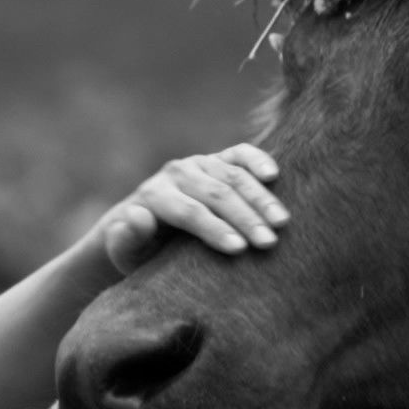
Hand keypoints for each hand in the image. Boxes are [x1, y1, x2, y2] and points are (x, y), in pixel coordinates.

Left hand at [94, 145, 285, 274]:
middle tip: (268, 243)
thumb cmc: (141, 251)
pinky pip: (240, 154)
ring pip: (232, 176)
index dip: (214, 229)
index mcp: (154, 196)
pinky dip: (257, 160)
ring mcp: (199, 163)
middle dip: (245, 218)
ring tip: (282, 222)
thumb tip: (137, 214)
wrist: (148, 230)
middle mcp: (176, 174)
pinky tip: (275, 175)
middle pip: (216, 194)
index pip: (189, 212)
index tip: (239, 249)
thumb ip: (125, 239)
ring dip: (260, 199)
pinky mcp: (218, 160)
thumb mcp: (126, 253)